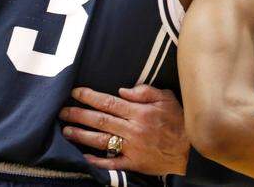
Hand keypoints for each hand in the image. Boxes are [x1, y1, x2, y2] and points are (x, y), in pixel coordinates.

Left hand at [59, 85, 188, 175]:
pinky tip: (83, 156)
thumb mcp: (167, 98)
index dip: (90, 97)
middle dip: (79, 114)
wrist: (191, 149)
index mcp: (140, 112)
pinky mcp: (134, 163)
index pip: (109, 102)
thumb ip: (145, 92)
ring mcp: (132, 147)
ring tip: (66, 130)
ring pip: (101, 140)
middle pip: (100, 120)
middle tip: (62, 111)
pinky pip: (111, 163)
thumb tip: (123, 90)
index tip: (75, 92)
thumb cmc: (179, 120)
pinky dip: (96, 161)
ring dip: (81, 135)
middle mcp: (133, 129)